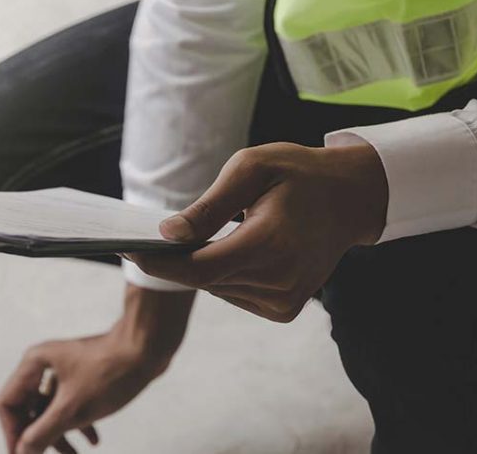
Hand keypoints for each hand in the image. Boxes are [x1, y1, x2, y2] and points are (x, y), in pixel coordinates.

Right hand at [0, 285, 193, 453]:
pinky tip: (93, 440)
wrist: (150, 346)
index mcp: (33, 364)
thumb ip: (42, 433)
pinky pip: (69, 402)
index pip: (7, 404)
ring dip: (60, 434)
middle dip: (39, 437)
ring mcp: (63, 368)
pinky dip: (77, 422)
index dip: (12, 435)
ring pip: (50, 408)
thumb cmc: (111, 372)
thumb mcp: (73, 409)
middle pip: (28, 409)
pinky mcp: (82, 373)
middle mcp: (42, 363)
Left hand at [126, 142, 386, 321]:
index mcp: (271, 243)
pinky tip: (233, 249)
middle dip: (173, 261)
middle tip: (145, 238)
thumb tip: (168, 233)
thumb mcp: (251, 168)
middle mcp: (279, 279)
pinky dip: (223, 275)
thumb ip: (209, 206)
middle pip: (204, 279)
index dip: (160, 264)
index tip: (127, 251)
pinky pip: (234, 294)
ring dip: (200, 266)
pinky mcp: (284, 309)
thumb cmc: (297, 174)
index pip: (200, 267)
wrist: (349, 199)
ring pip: (217, 289)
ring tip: (194, 238)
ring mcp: (284, 300)